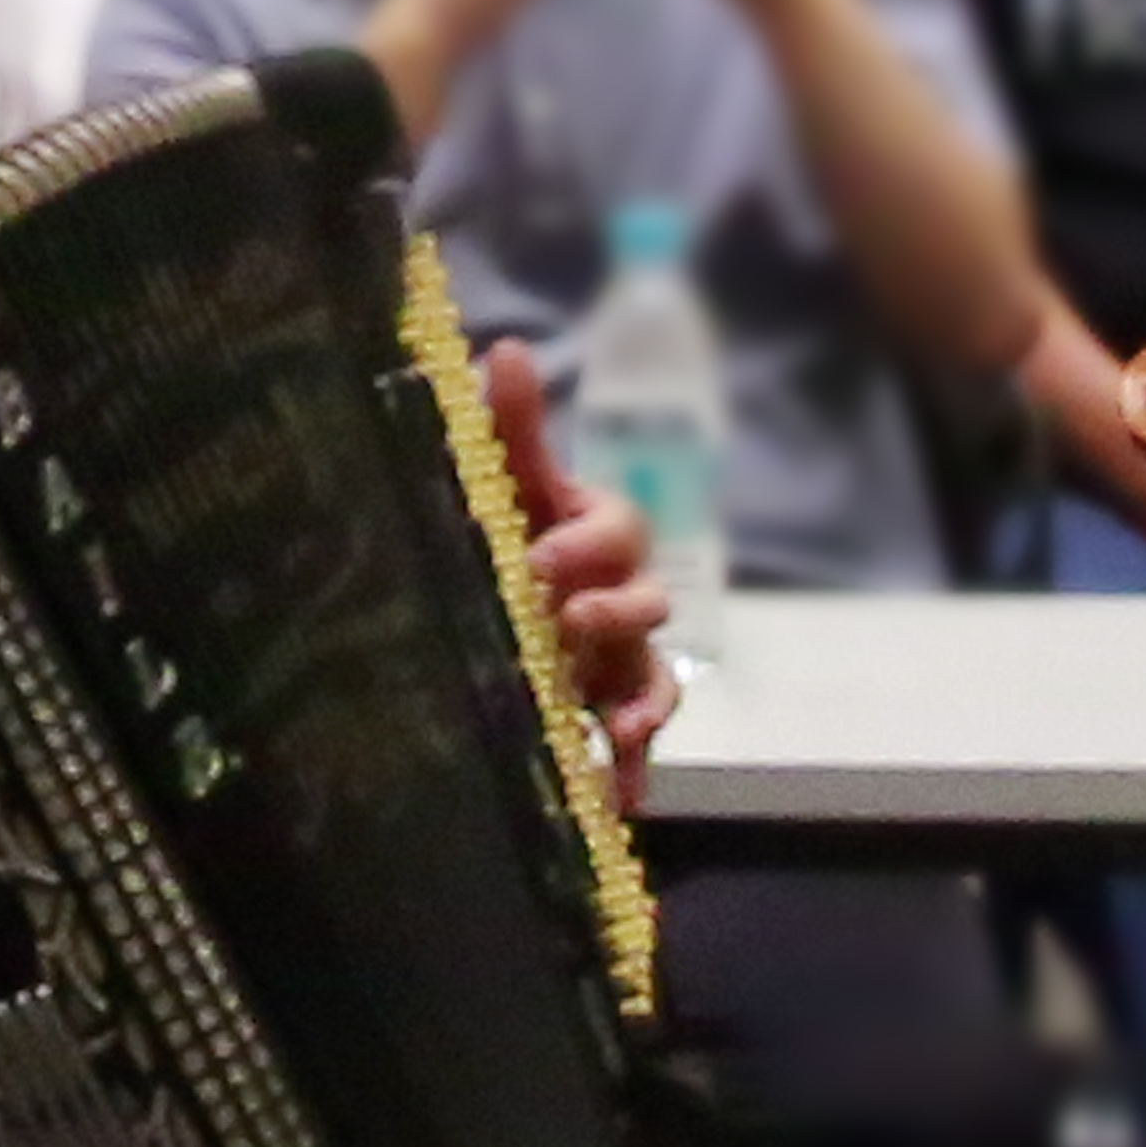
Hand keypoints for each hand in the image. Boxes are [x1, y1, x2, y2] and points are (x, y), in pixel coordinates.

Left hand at [486, 335, 678, 793]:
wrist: (492, 605)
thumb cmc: (505, 528)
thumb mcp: (501, 481)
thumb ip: (509, 425)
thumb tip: (505, 348)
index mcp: (591, 530)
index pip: (614, 527)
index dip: (587, 542)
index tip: (540, 558)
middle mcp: (618, 592)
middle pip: (646, 599)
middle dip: (614, 612)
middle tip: (565, 624)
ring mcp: (622, 655)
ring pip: (653, 670)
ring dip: (641, 694)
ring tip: (618, 723)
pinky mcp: (614, 709)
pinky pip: (641, 736)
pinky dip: (636, 766)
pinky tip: (620, 798)